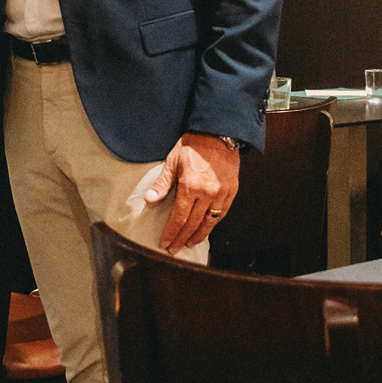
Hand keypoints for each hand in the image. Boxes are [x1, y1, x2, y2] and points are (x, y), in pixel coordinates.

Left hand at [141, 132, 240, 252]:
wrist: (218, 133)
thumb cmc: (194, 144)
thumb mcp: (172, 161)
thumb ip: (162, 183)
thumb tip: (150, 199)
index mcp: (191, 186)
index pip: (179, 217)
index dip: (172, 232)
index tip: (166, 243)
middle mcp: (207, 193)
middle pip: (193, 224)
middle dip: (182, 238)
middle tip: (174, 249)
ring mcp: (221, 193)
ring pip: (210, 222)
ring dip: (199, 235)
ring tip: (190, 243)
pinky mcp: (231, 191)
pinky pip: (222, 212)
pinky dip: (214, 223)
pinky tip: (207, 228)